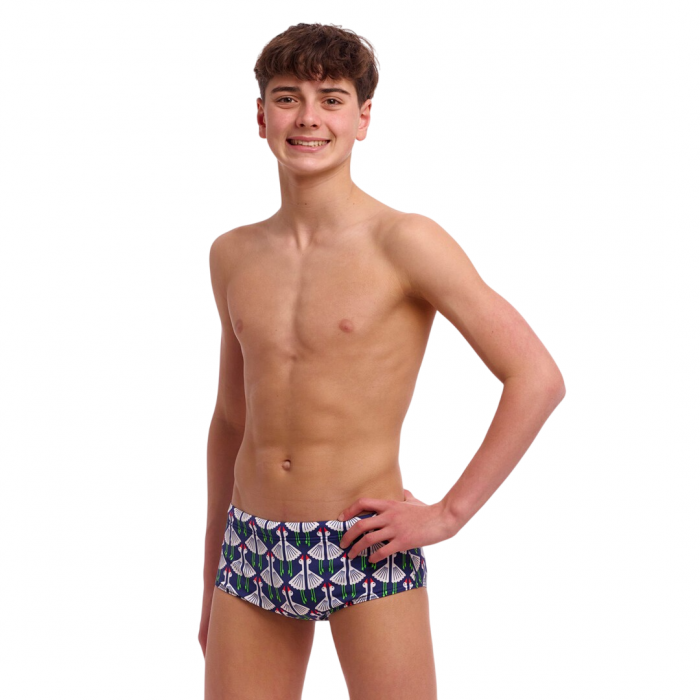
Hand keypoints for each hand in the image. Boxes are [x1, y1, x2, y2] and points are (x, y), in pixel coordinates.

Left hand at [337, 489, 456, 562]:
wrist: (442, 518)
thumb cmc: (428, 510)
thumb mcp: (414, 500)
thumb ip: (406, 496)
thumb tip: (405, 493)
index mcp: (389, 504)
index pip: (363, 503)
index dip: (349, 510)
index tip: (341, 519)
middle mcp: (388, 516)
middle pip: (360, 525)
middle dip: (348, 536)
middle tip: (343, 544)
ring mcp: (395, 529)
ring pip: (368, 540)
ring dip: (356, 549)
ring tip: (351, 556)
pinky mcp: (402, 542)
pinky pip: (383, 551)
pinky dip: (374, 557)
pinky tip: (371, 560)